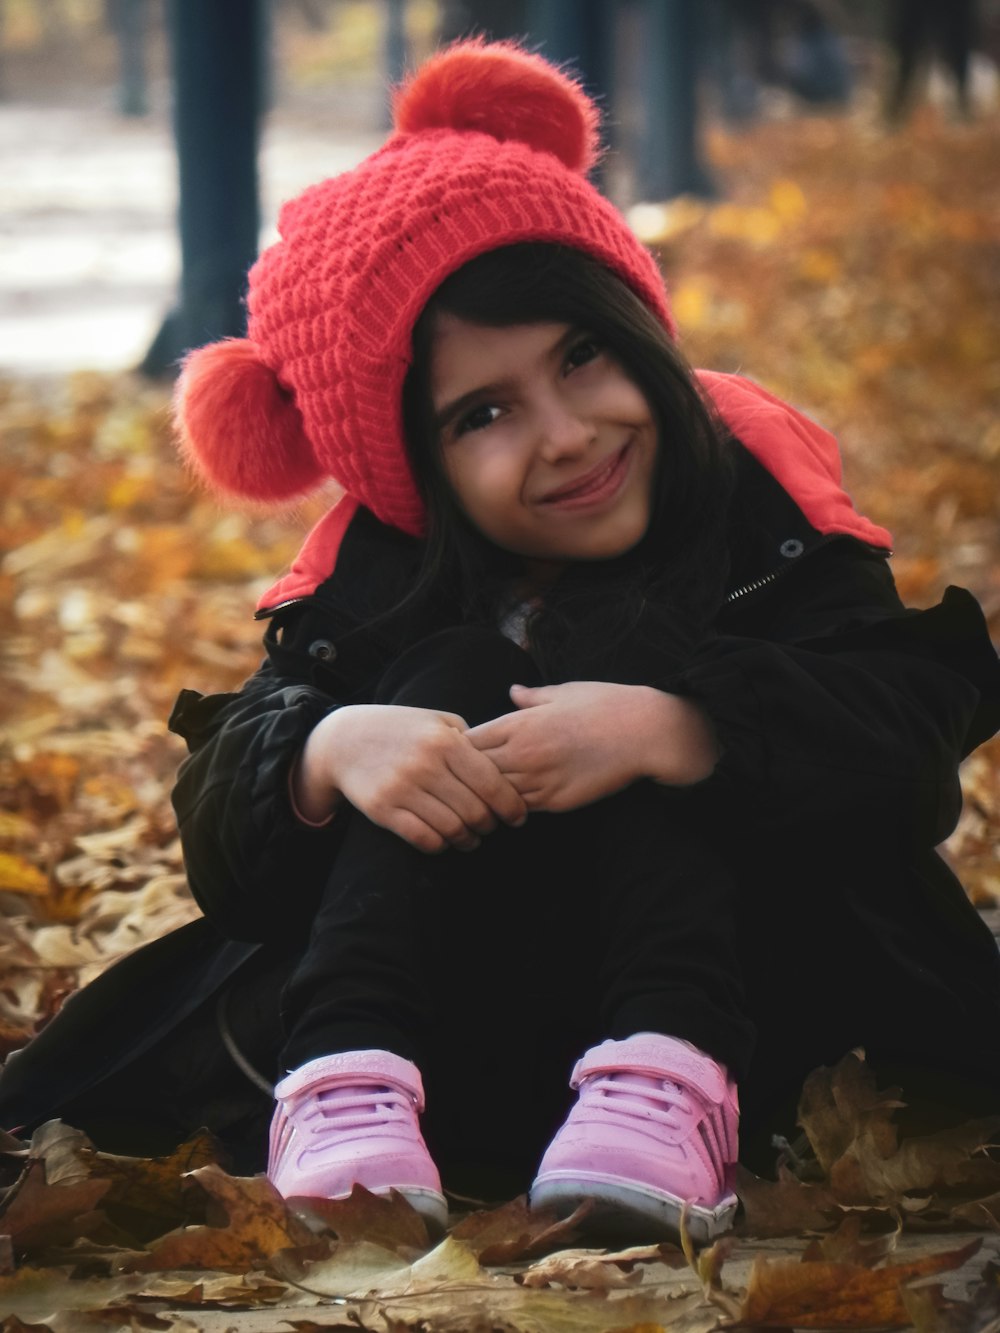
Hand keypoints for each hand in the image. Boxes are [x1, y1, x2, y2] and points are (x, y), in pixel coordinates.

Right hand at [292, 704, 526, 853]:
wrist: (343, 740)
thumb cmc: (400, 729)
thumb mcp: (436, 720)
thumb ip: (470, 739)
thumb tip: (504, 766)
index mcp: (445, 741)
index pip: (492, 783)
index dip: (511, 806)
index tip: (518, 817)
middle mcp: (425, 764)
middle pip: (475, 811)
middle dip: (489, 825)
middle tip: (491, 827)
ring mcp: (402, 788)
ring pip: (452, 829)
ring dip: (467, 840)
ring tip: (470, 838)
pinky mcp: (382, 809)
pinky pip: (423, 839)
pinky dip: (440, 845)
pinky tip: (444, 840)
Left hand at [467, 681, 718, 812]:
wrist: (643, 733)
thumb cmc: (604, 705)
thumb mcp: (564, 693)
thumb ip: (532, 697)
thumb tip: (512, 691)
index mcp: (519, 724)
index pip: (467, 743)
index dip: (460, 748)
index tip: (462, 751)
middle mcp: (522, 754)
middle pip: (473, 773)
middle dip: (466, 775)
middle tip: (466, 778)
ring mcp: (538, 780)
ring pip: (493, 796)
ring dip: (488, 795)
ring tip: (485, 795)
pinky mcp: (556, 801)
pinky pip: (521, 808)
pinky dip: (513, 806)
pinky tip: (513, 803)